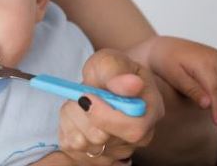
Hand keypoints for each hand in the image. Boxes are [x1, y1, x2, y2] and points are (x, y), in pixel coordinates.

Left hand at [57, 49, 163, 164]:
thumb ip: (118, 73)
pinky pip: (70, 145)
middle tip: (81, 94)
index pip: (134, 129)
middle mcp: (138, 137)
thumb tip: (132, 84)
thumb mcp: (112, 61)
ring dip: (73, 116)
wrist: (105, 82)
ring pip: (82, 142)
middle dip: (83, 113)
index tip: (86, 96)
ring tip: (81, 101)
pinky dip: (66, 125)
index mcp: (150, 111)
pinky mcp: (93, 155)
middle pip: (102, 138)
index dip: (106, 116)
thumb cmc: (112, 71)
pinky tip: (77, 114)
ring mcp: (117, 150)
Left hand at [141, 36, 216, 124]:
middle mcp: (216, 58)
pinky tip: (214, 95)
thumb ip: (192, 90)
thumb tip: (208, 105)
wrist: (163, 47)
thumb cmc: (165, 62)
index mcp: (204, 62)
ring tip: (207, 101)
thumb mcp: (174, 78)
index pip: (216, 89)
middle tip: (201, 107)